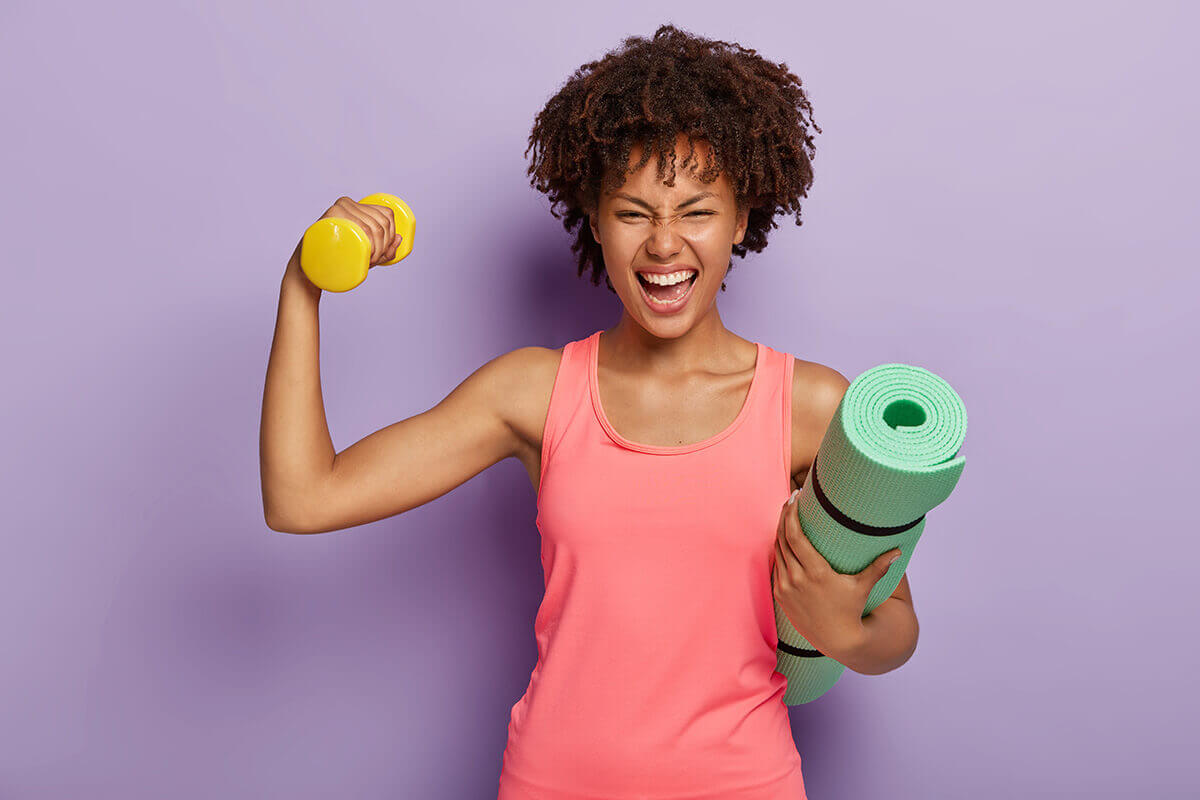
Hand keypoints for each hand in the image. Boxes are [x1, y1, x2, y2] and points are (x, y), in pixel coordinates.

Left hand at [771, 490, 901, 660]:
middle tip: (790, 502)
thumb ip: (879, 567)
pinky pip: (776, 567)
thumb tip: (898, 551)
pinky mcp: (780, 595)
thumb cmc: (851, 610)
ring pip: (777, 551)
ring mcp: (785, 587)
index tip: (794, 498)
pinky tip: (784, 542)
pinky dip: (779, 552)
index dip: (791, 515)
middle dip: (784, 517)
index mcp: (815, 572)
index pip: (795, 536)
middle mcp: (796, 578)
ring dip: (780, 533)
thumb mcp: (863, 587)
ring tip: (786, 518)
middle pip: (783, 538)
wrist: (836, 640)